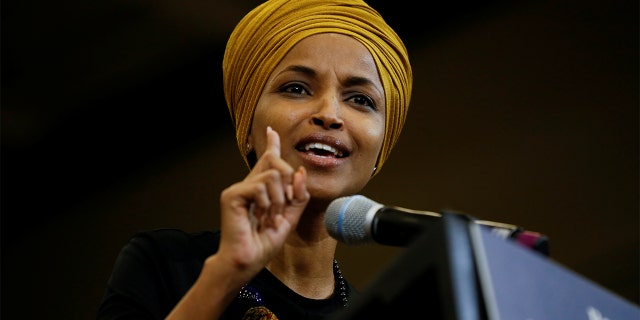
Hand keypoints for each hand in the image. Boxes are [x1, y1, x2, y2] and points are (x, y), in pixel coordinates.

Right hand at [218, 126, 309, 277]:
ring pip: (273, 174)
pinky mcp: (232, 195)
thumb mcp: (289, 219)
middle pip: (275, 161)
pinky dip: (267, 203)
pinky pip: (261, 186)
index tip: (272, 132)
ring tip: (269, 218)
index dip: (271, 145)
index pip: (267, 161)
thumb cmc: (262, 244)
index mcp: (261, 190)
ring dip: (279, 200)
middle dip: (288, 182)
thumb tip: (300, 172)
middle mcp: (248, 185)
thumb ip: (297, 196)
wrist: (246, 262)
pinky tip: (259, 217)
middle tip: (282, 209)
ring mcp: (238, 189)